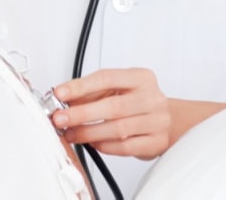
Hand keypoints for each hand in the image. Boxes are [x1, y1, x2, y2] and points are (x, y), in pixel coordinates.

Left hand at [50, 68, 172, 159]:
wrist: (166, 120)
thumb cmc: (135, 102)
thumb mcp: (116, 89)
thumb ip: (91, 93)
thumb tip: (63, 100)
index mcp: (141, 78)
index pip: (107, 78)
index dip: (80, 86)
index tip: (59, 93)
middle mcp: (152, 98)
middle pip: (113, 106)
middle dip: (81, 113)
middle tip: (60, 119)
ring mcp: (157, 121)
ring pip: (118, 129)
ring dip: (89, 132)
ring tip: (71, 134)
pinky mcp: (155, 142)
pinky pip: (124, 147)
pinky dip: (104, 146)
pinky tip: (92, 143)